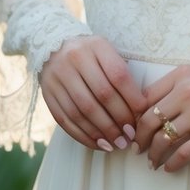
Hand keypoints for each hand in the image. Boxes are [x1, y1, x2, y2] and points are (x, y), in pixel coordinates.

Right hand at [39, 35, 146, 151]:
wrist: (53, 45)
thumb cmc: (90, 53)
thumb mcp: (106, 52)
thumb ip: (120, 73)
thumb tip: (139, 109)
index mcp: (96, 46)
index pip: (118, 75)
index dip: (131, 98)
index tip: (141, 114)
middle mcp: (75, 59)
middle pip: (101, 95)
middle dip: (119, 119)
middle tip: (130, 135)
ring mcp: (58, 77)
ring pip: (83, 111)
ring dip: (102, 132)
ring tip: (116, 144)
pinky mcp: (47, 93)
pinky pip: (65, 120)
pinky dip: (83, 135)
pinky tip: (98, 143)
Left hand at [134, 64, 189, 172]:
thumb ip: (178, 85)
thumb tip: (151, 108)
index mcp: (182, 75)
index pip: (145, 98)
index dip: (134, 116)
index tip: (133, 127)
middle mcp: (188, 93)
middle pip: (149, 120)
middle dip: (139, 138)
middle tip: (137, 149)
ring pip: (163, 139)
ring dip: (153, 155)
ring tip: (152, 162)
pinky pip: (183, 154)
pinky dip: (172, 164)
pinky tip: (169, 168)